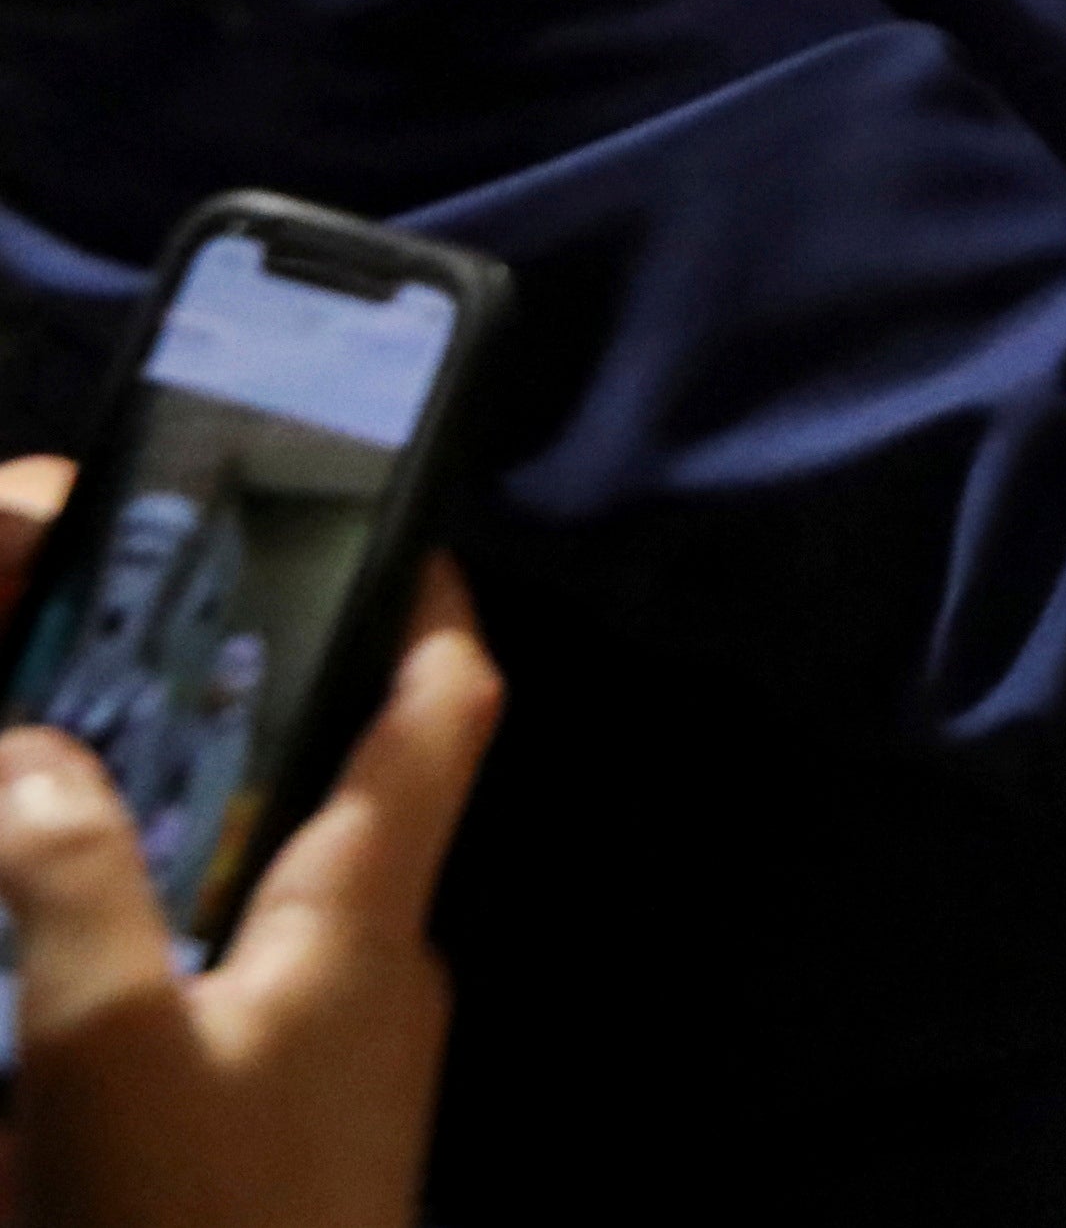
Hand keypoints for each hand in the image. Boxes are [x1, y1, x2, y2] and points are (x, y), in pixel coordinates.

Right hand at [0, 457, 501, 1227]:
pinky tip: (39, 967)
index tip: (376, 512)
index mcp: (365, 913)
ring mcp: (333, 1059)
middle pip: (323, 790)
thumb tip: (29, 751)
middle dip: (222, 716)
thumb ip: (68, 883)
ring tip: (43, 785)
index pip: (444, 706)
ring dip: (160, 835)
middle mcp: (373, 967)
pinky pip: (214, 995)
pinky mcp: (275, 1133)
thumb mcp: (104, 1050)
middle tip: (102, 653)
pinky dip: (137, 948)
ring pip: (252, 896)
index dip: (425, 597)